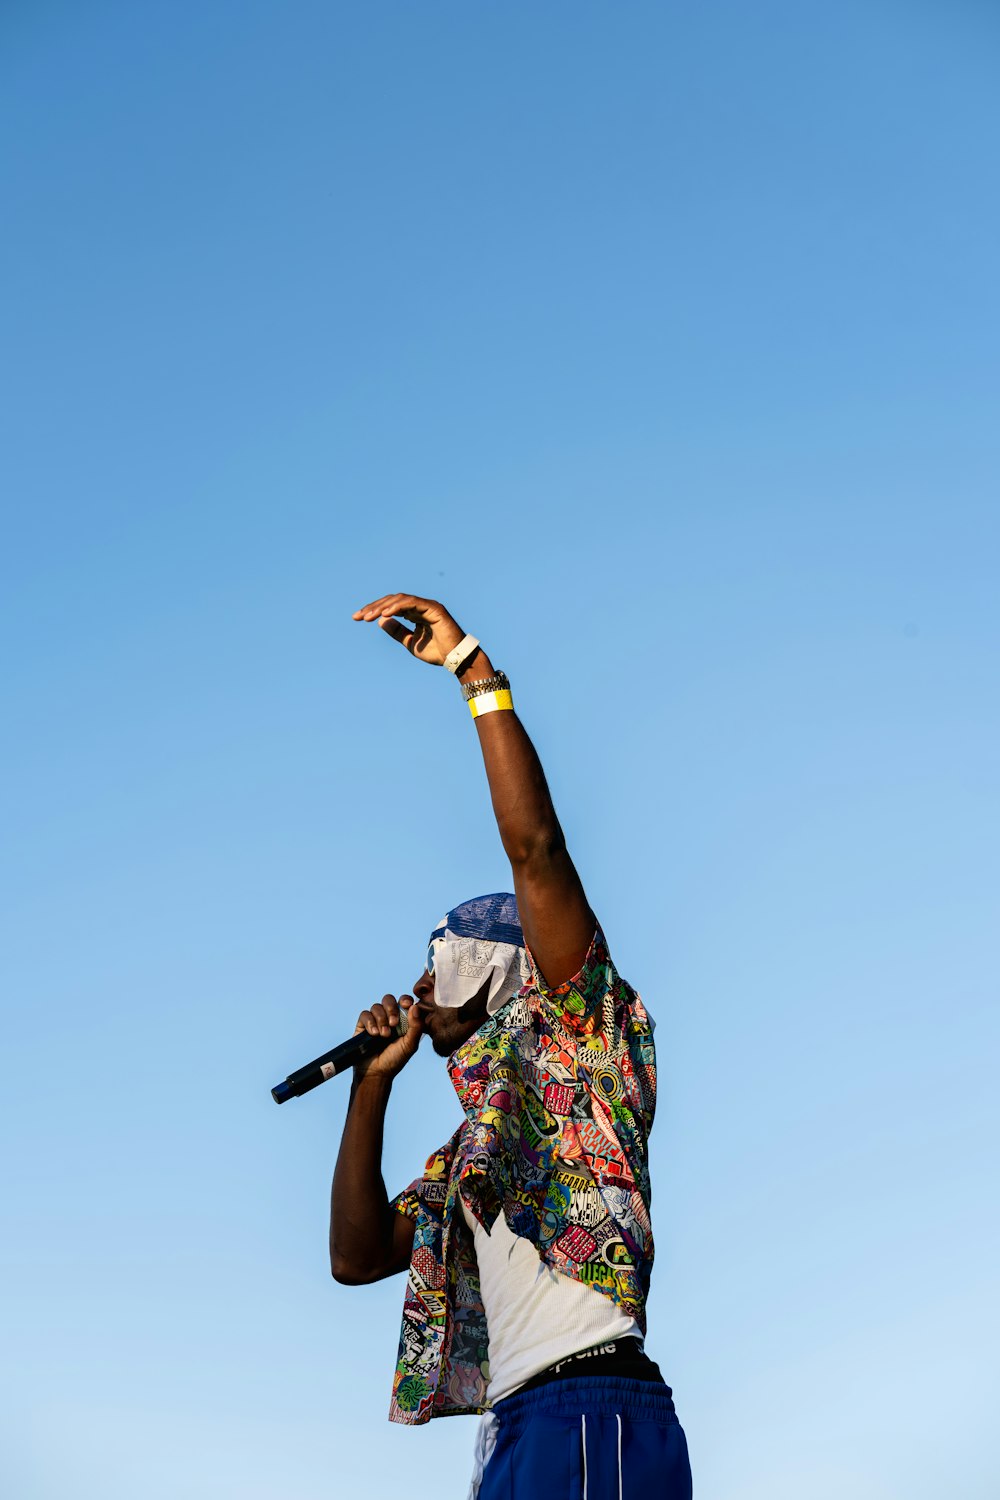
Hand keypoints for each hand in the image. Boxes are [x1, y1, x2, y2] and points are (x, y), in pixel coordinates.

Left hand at [351, 593, 466, 667]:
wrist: (454, 659)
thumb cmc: (436, 652)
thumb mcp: (410, 642)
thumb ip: (397, 631)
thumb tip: (380, 620)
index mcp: (414, 613)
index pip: (390, 607)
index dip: (373, 610)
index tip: (357, 618)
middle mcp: (420, 606)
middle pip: (392, 600)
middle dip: (374, 607)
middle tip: (359, 616)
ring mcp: (427, 605)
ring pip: (401, 599)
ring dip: (383, 606)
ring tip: (369, 616)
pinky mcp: (434, 608)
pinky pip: (413, 603)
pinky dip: (398, 606)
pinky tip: (385, 614)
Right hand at [352, 994, 423, 1080]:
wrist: (377, 1073)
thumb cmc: (395, 1059)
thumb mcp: (410, 1045)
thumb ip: (416, 1026)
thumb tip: (415, 1006)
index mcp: (403, 1019)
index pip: (404, 1001)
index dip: (405, 999)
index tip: (406, 1004)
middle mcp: (388, 1017)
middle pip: (389, 999)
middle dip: (391, 1008)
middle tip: (394, 1024)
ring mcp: (375, 1020)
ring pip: (376, 1006)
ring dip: (381, 1019)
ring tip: (384, 1035)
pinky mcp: (363, 1025)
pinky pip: (365, 1014)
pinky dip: (370, 1022)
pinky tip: (374, 1034)